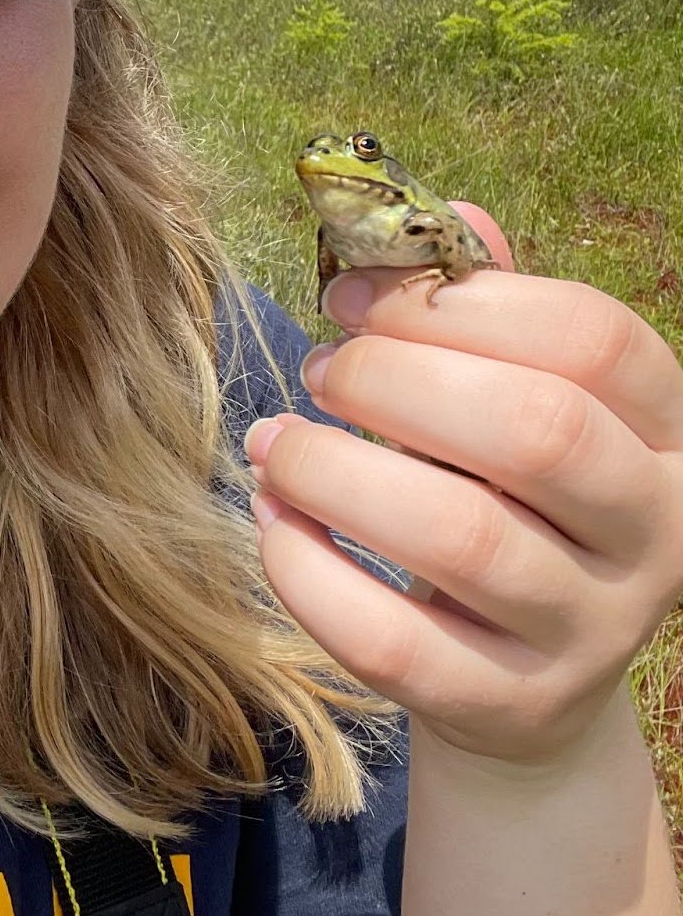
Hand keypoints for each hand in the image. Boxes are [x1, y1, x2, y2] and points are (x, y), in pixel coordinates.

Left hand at [245, 206, 682, 768]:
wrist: (522, 686)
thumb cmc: (505, 507)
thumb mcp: (511, 406)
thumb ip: (486, 316)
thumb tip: (443, 210)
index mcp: (667, 432)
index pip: (591, 339)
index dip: (456, 303)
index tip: (347, 296)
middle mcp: (653, 530)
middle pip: (533, 429)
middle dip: (395, 382)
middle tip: (317, 370)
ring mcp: (591, 629)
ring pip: (463, 538)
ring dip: (337, 472)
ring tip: (273, 443)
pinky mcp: (510, 705)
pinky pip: (395, 641)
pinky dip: (310, 571)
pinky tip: (272, 520)